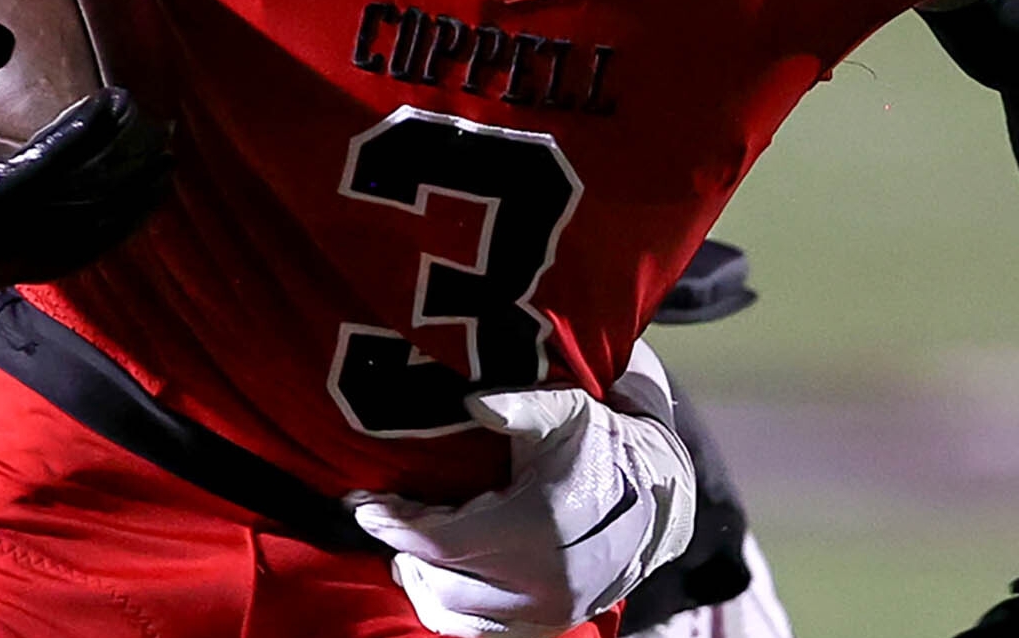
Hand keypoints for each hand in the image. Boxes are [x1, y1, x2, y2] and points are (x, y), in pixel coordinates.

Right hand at [0, 11, 173, 295]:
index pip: (46, 166)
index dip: (90, 135)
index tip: (125, 101)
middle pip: (83, 207)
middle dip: (128, 172)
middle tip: (166, 133)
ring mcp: (3, 265)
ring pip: (85, 238)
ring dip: (128, 206)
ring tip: (164, 173)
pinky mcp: (3, 276)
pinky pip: (71, 257)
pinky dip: (106, 233)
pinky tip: (127, 210)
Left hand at [352, 342, 695, 637]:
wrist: (657, 500)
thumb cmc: (600, 447)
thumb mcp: (565, 411)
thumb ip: (517, 406)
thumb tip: (473, 403)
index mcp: (536, 527)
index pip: (440, 539)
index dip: (393, 522)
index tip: (362, 502)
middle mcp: (540, 580)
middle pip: (438, 579)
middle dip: (404, 547)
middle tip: (385, 515)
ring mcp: (545, 610)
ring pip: (453, 611)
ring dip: (422, 579)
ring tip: (410, 545)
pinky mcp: (548, 625)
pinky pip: (478, 629)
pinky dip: (450, 604)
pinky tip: (440, 572)